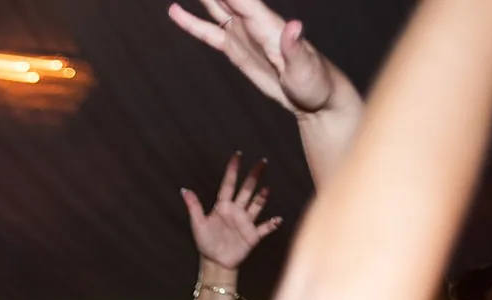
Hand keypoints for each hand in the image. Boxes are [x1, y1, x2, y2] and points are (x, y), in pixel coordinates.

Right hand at [169, 0, 348, 116]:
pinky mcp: (236, 49)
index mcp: (268, 26)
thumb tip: (294, 26)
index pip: (242, 0)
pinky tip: (176, 12)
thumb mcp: (305, 69)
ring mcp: (244, 34)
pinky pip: (210, 32)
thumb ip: (296, 48)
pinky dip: (193, 22)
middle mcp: (254, 24)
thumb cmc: (314, 83)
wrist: (315, 98)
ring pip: (217, 7)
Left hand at [182, 154, 281, 270]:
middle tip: (262, 162)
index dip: (233, 170)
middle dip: (254, 176)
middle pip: (247, 189)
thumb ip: (194, 206)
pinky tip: (277, 219)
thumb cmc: (205, 243)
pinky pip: (265, 227)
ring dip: (262, 197)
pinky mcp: (253, 235)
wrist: (215, 262)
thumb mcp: (197, 224)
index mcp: (222, 206)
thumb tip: (184, 190)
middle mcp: (236, 211)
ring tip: (266, 189)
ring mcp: (246, 222)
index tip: (237, 155)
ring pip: (257, 205)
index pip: (229, 184)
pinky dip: (272, 223)